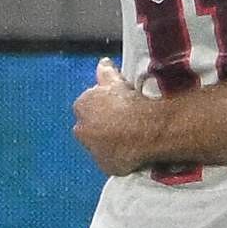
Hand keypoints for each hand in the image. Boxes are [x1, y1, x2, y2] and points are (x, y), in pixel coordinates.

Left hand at [71, 58, 175, 176]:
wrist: (144, 129)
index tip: (115, 107)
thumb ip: (105, 71)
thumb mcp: (116, 81)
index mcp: (82, 106)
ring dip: (107, 142)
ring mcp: (92, 149)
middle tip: (120, 123)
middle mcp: (82, 129)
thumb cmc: (130, 102)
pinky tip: (130, 151)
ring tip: (127, 137)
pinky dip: (117, 157)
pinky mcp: (105, 165)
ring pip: (98, 145)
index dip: (102, 106)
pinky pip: (110, 160)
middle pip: (89, 127)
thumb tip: (102, 62)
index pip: (86, 106)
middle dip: (100, 126)